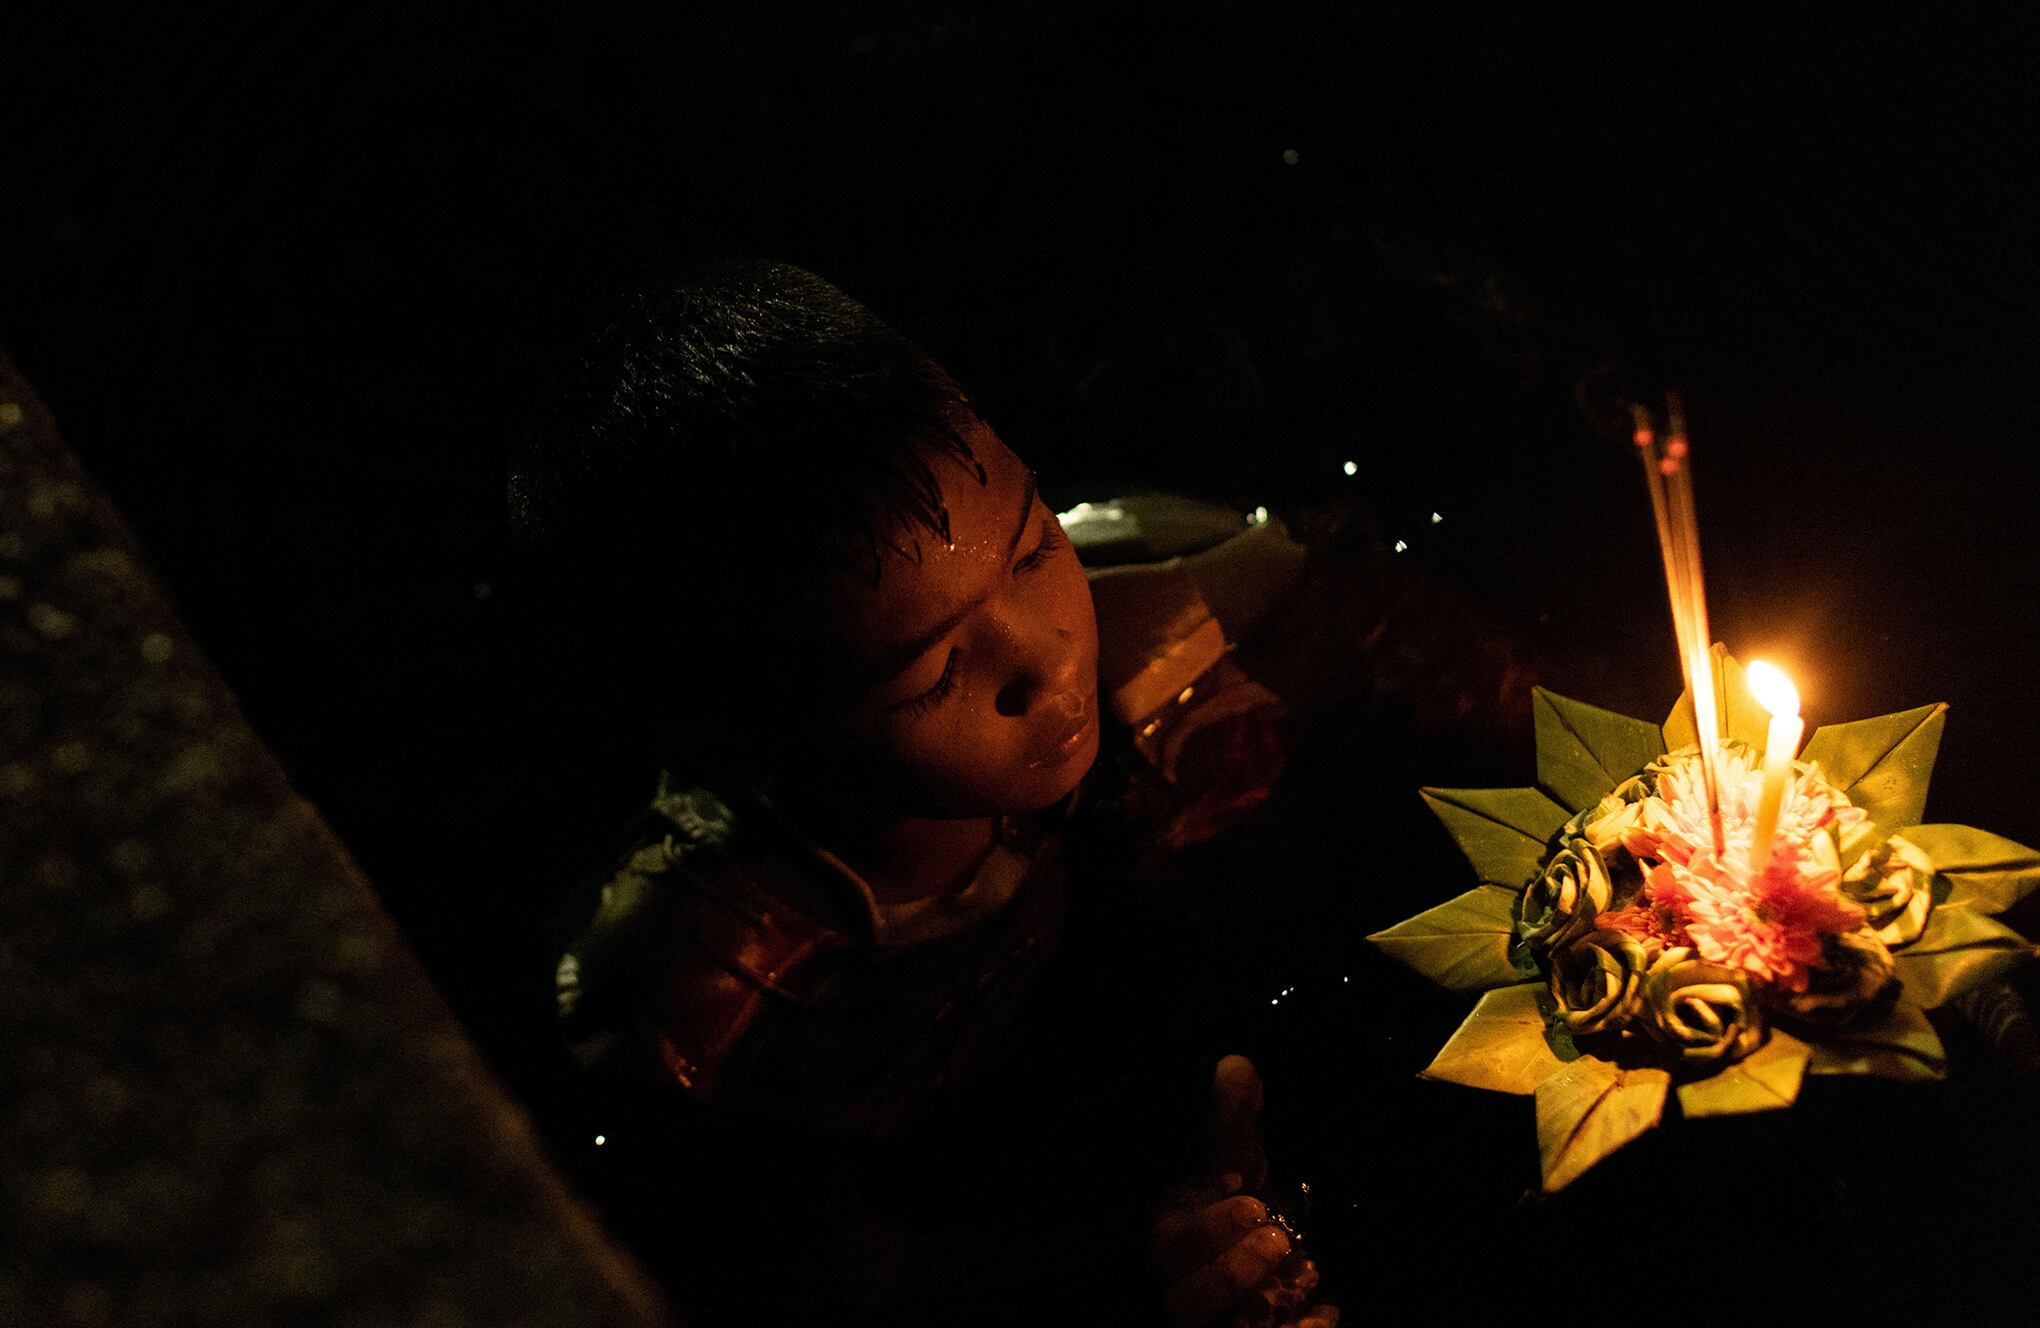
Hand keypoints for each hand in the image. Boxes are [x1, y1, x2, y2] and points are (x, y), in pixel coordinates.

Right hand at [1151, 1057, 1339, 1327]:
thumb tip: (1237, 1066)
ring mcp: (1220, 1321)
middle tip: (1278, 1238)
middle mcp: (1185, 1287)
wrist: (1257, 1241)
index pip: (1173, 1247)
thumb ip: (1230, 1112)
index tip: (1252, 1201)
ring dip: (1266, 1305)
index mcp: (1171, 1238)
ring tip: (1305, 1272)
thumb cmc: (1233, 1194)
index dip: (1210, 1230)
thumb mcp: (1233, 1150)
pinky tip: (1327, 1314)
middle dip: (1234, 1271)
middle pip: (1187, 1304)